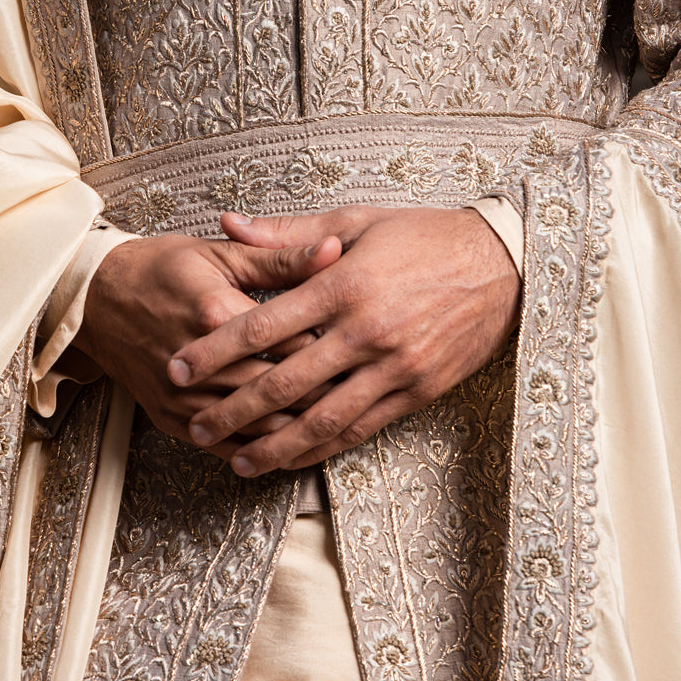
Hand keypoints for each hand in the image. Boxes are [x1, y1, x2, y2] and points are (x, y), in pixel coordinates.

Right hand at [75, 229, 340, 460]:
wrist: (94, 300)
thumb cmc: (159, 268)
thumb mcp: (219, 253)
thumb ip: (281, 257)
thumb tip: (335, 249)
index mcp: (218, 313)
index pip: (296, 340)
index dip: (336, 344)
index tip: (364, 342)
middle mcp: (203, 363)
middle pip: (283, 389)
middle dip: (329, 390)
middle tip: (366, 385)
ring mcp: (185, 398)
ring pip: (261, 427)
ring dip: (303, 428)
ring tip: (342, 419)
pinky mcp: (173, 420)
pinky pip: (229, 448)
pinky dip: (266, 451)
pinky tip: (295, 447)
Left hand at [167, 205, 519, 474]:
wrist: (503, 265)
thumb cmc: (422, 235)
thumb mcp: (355, 220)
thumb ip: (287, 232)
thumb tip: (228, 223)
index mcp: (342, 284)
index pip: (263, 325)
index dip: (215, 351)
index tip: (178, 368)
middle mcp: (365, 331)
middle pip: (284, 382)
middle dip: (233, 410)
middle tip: (193, 426)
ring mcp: (393, 367)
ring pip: (322, 419)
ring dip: (274, 445)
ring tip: (236, 461)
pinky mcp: (417, 391)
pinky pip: (361, 428)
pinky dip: (323, 448)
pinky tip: (294, 459)